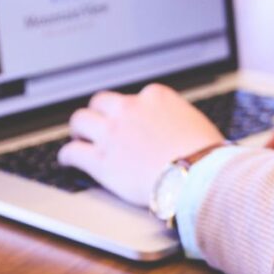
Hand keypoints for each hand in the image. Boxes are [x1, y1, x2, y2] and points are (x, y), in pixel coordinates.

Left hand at [58, 83, 224, 206]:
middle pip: (101, 102)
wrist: (198, 176)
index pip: (134, 97)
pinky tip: (68, 160)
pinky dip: (68, 156)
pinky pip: (73, 152)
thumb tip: (179, 129)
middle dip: (98, 113)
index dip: (129, 111)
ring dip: (79, 129)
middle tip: (98, 124)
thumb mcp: (196, 124)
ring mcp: (112, 134)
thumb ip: (178, 120)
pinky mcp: (101, 161)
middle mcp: (130, 109)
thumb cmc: (206, 156)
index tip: (128, 120)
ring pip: (81, 120)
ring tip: (79, 137)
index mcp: (155, 97)